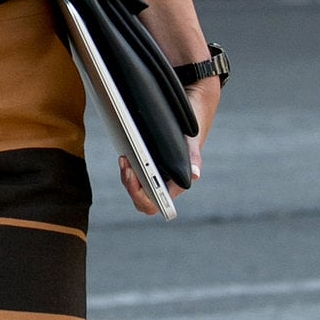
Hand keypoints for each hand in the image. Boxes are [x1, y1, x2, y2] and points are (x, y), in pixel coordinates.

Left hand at [118, 76, 220, 215]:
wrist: (190, 115)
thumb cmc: (192, 132)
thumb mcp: (191, 142)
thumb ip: (193, 158)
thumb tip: (195, 175)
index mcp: (176, 185)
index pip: (155, 204)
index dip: (142, 197)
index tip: (135, 179)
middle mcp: (164, 184)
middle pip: (140, 199)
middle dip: (131, 186)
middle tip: (126, 166)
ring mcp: (153, 176)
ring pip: (134, 187)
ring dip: (127, 176)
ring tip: (124, 159)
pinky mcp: (145, 165)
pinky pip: (133, 174)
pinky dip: (127, 167)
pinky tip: (124, 156)